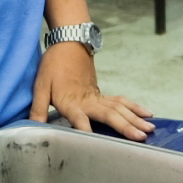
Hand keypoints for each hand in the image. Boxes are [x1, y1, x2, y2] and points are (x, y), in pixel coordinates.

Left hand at [29, 43, 154, 140]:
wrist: (68, 43)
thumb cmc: (53, 66)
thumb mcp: (40, 87)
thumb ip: (38, 108)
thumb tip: (32, 127)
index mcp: (71, 101)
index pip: (78, 118)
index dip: (84, 128)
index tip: (93, 139)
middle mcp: (88, 100)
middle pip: (109, 115)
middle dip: (125, 126)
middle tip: (140, 137)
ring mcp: (98, 96)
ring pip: (120, 109)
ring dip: (135, 119)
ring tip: (149, 130)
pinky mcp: (102, 94)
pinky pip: (122, 102)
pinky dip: (135, 108)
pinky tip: (147, 114)